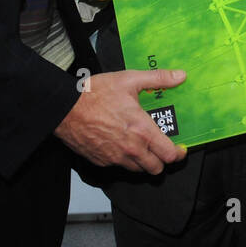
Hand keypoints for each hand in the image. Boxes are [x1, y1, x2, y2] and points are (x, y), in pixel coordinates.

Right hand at [55, 68, 187, 171]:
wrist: (65, 108)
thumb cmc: (96, 94)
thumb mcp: (130, 80)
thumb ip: (158, 79)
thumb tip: (180, 76)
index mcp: (142, 131)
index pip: (169, 155)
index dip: (178, 154)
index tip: (180, 149)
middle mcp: (131, 149)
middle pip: (156, 169)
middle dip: (162, 160)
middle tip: (162, 149)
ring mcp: (115, 158)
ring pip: (138, 170)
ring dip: (144, 162)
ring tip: (143, 147)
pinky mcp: (101, 161)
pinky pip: (119, 167)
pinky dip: (125, 160)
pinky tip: (123, 145)